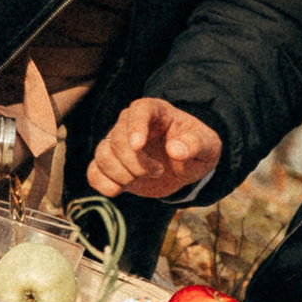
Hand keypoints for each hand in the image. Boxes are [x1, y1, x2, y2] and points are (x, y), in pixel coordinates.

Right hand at [88, 95, 222, 198]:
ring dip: (121, 174)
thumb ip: (196, 144)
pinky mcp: (112, 165)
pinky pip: (93, 172)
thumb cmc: (196, 148)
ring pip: (102, 155)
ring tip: (141, 179)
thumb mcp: (207, 145)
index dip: (135, 126)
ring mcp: (118, 144)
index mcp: (155, 111)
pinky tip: (119, 190)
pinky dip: (102, 184)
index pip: (138, 110)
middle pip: (117, 139)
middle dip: (135, 163)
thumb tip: (176, 150)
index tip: (138, 146)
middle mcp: (131, 124)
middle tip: (158, 171)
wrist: (186, 166)